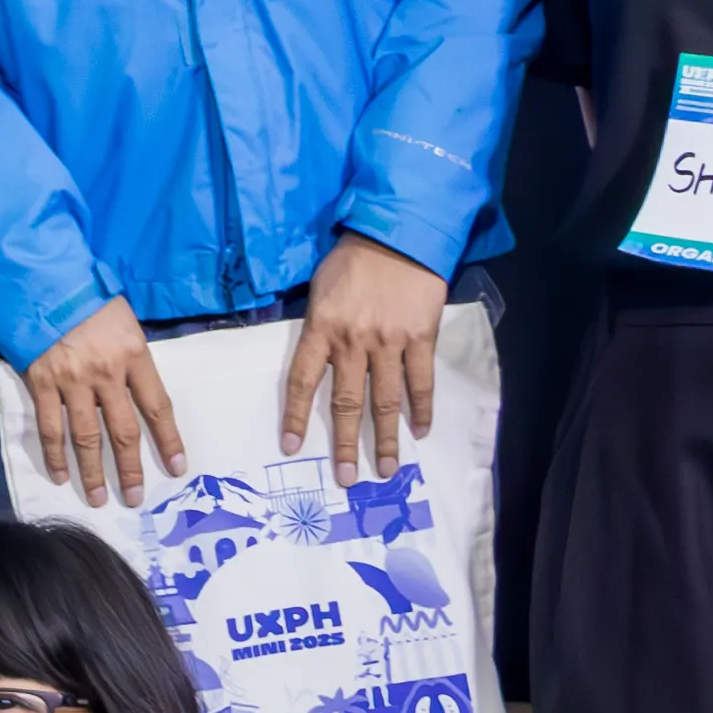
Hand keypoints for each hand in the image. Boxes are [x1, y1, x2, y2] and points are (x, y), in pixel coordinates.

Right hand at [19, 300, 188, 509]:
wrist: (41, 281)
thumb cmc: (88, 298)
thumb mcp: (124, 322)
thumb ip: (132, 359)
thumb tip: (138, 395)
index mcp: (134, 354)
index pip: (157, 406)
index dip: (168, 440)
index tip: (177, 468)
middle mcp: (105, 373)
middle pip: (123, 431)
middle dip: (130, 469)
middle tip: (135, 498)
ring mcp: (71, 381)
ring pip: (85, 437)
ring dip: (92, 472)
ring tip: (97, 498)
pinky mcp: (41, 383)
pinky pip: (49, 427)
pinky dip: (54, 454)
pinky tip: (60, 475)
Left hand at [279, 237, 448, 479]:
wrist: (399, 235)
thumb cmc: (352, 260)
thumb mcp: (320, 291)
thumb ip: (317, 328)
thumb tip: (315, 362)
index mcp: (321, 329)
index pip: (302, 382)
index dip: (296, 417)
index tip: (292, 447)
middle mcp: (353, 341)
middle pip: (346, 402)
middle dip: (345, 444)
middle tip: (345, 478)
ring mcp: (389, 342)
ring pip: (385, 400)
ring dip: (386, 438)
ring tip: (386, 469)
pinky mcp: (421, 337)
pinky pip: (421, 381)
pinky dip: (421, 408)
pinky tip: (420, 430)